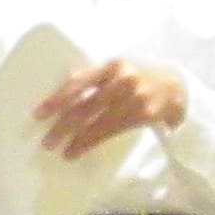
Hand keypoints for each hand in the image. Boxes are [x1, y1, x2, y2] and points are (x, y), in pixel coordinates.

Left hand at [30, 57, 184, 158]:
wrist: (175, 87)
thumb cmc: (138, 77)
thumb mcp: (116, 69)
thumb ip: (93, 75)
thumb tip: (65, 80)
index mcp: (111, 65)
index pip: (79, 82)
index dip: (57, 99)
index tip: (39, 113)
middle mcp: (122, 79)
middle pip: (86, 106)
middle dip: (63, 125)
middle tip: (46, 141)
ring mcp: (134, 98)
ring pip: (98, 123)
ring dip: (76, 139)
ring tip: (60, 149)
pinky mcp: (143, 115)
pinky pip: (110, 132)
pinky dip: (91, 142)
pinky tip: (78, 150)